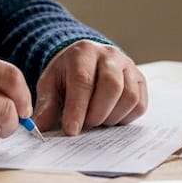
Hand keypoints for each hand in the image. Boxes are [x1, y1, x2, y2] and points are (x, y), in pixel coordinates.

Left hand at [33, 41, 147, 135]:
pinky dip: (125, 117)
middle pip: (112, 86)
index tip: (71, 130)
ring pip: (129, 96)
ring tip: (97, 120)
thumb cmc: (67, 75)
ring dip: (112, 117)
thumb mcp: (50, 84)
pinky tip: (110, 117)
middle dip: (98, 113)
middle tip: (87, 126)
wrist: (86, 61)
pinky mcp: (140, 79)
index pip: (83, 81)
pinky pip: (140, 104)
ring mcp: (128, 66)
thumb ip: (46, 104)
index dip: (77, 108)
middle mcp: (109, 55)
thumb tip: (41, 127)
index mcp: (83, 52)